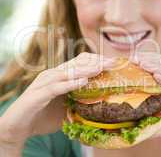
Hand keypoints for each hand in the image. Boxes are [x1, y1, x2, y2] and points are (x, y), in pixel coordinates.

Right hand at [0, 53, 115, 145]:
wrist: (19, 127)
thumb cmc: (44, 115)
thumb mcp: (67, 107)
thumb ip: (81, 102)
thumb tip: (101, 104)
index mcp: (60, 76)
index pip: (81, 62)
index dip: (97, 60)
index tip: (114, 63)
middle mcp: (53, 75)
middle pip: (77, 63)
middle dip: (97, 62)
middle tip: (114, 63)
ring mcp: (44, 83)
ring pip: (68, 72)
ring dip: (86, 70)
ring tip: (102, 68)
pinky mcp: (37, 95)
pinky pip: (56, 87)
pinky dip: (70, 84)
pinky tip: (84, 82)